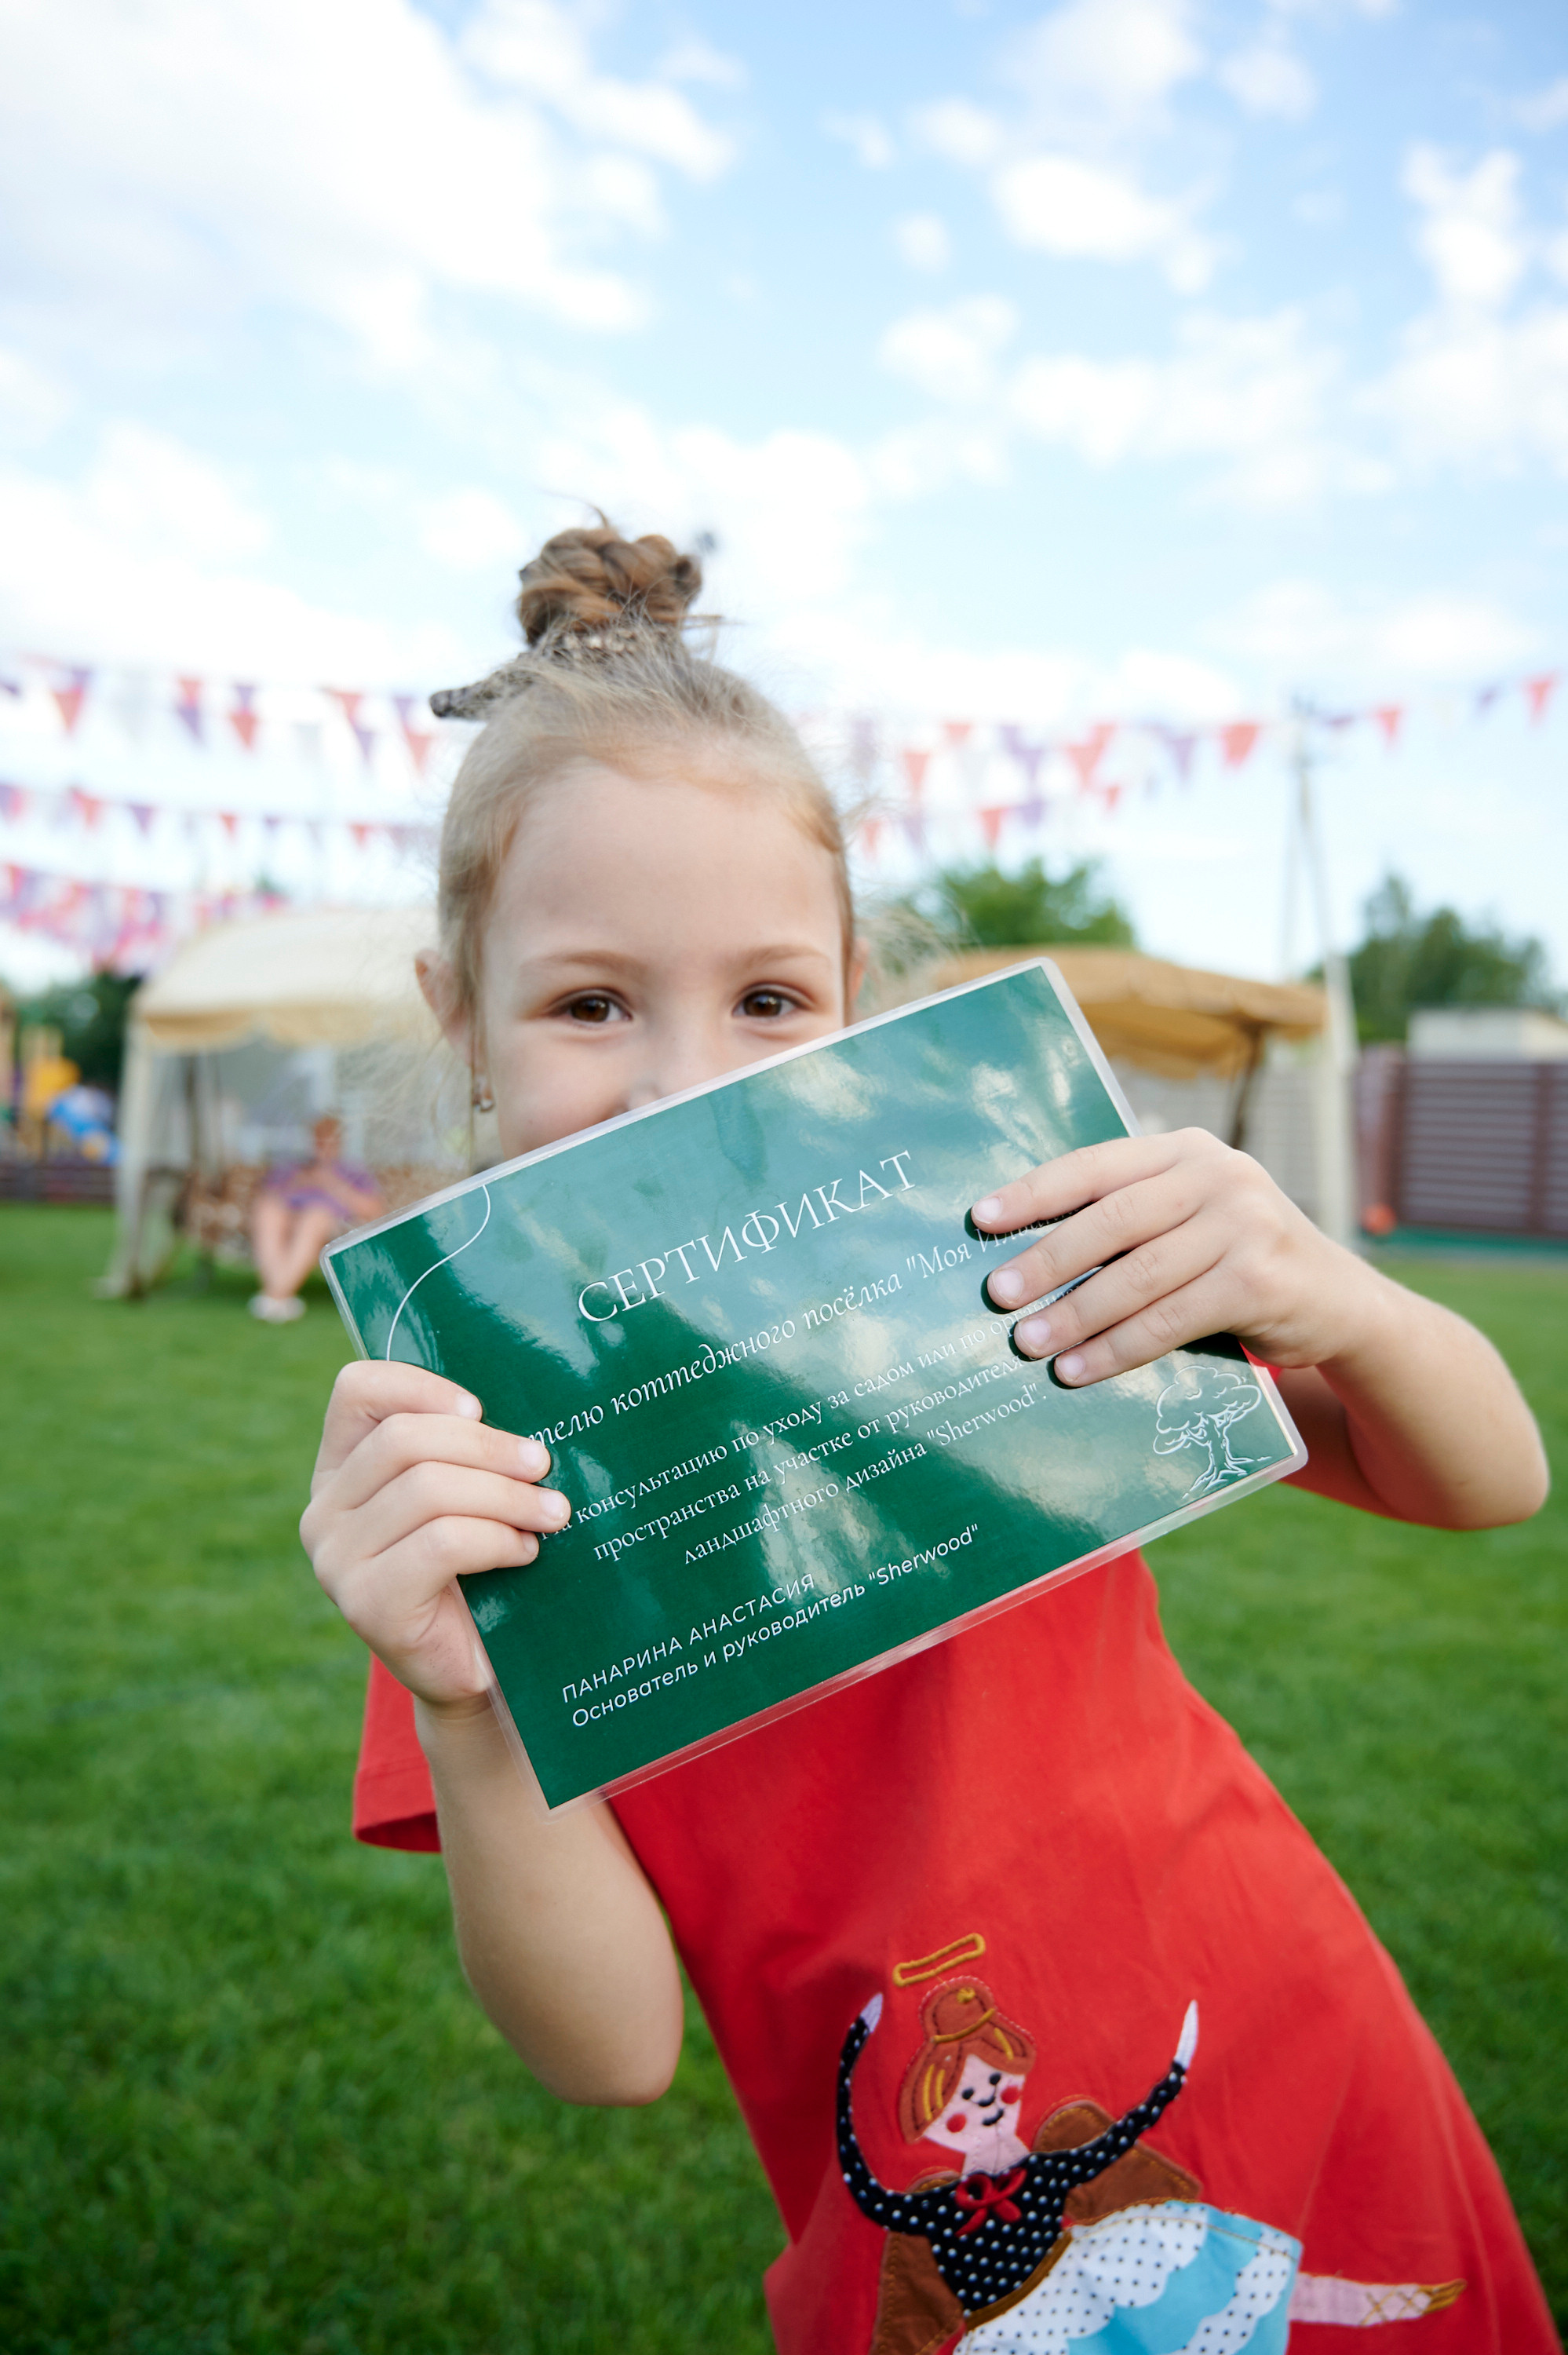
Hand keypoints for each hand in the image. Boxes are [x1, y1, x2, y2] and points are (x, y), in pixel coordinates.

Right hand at [300, 1361, 570, 1711]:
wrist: (474, 1669)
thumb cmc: (477, 1569)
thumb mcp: (462, 1495)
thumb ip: (463, 1449)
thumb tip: (521, 1393)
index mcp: (340, 1471)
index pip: (356, 1391)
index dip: (420, 1386)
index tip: (480, 1408)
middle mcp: (323, 1512)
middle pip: (403, 1439)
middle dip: (487, 1446)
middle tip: (543, 1464)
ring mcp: (336, 1561)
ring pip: (428, 1489)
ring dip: (506, 1495)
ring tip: (553, 1513)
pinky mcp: (367, 1604)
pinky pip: (442, 1543)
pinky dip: (496, 1538)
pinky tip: (525, 1551)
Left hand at [973, 1128, 1370, 1384]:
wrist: (1338, 1301)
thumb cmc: (1236, 1260)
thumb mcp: (1191, 1219)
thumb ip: (1131, 1220)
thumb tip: (1024, 1255)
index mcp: (1186, 1150)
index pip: (1096, 1165)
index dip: (1035, 1192)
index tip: (980, 1219)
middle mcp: (1218, 1176)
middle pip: (1113, 1220)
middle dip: (1047, 1261)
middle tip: (997, 1295)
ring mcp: (1244, 1225)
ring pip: (1138, 1276)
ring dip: (1075, 1314)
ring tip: (1028, 1342)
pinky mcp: (1258, 1280)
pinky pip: (1169, 1319)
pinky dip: (1117, 1349)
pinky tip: (1079, 1369)